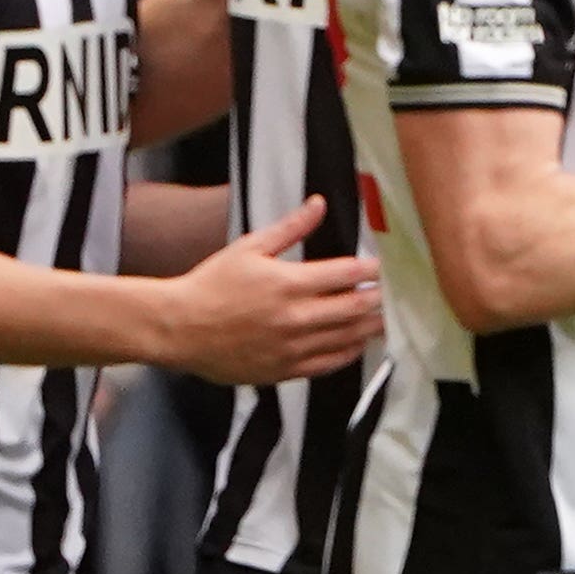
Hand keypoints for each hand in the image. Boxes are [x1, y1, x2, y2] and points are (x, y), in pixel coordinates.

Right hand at [156, 196, 384, 381]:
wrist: (179, 328)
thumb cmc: (211, 285)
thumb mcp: (249, 248)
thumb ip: (290, 228)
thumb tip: (318, 204)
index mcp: (289, 283)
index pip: (347, 274)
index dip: (371, 269)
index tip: (383, 266)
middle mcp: (296, 317)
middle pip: (356, 308)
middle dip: (379, 299)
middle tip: (395, 293)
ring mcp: (293, 347)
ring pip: (348, 338)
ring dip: (372, 328)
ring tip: (387, 318)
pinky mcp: (286, 370)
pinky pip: (330, 364)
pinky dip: (350, 353)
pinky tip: (358, 343)